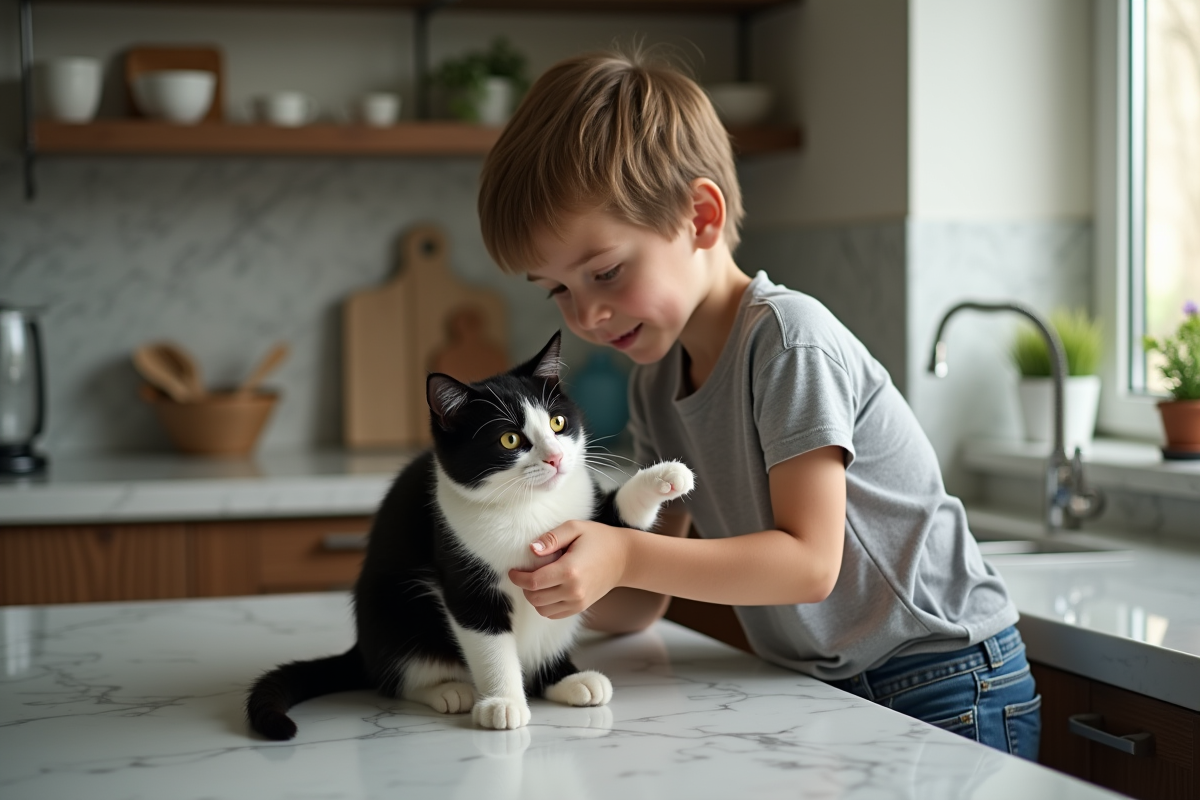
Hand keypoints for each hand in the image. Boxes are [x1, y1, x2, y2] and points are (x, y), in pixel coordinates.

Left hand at [507, 520, 630, 619]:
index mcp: (569, 570)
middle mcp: (573, 590)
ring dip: (534, 597)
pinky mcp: (580, 607)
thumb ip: (551, 538)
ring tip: (537, 580)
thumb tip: (531, 549)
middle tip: (525, 573)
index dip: (518, 577)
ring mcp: (578, 602)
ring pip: (542, 609)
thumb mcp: (575, 528)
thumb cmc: (599, 538)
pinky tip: (548, 589)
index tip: (513, 570)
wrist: (625, 558)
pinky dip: (545, 605)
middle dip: (524, 586)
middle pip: (534, 598)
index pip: (533, 582)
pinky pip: (553, 614)